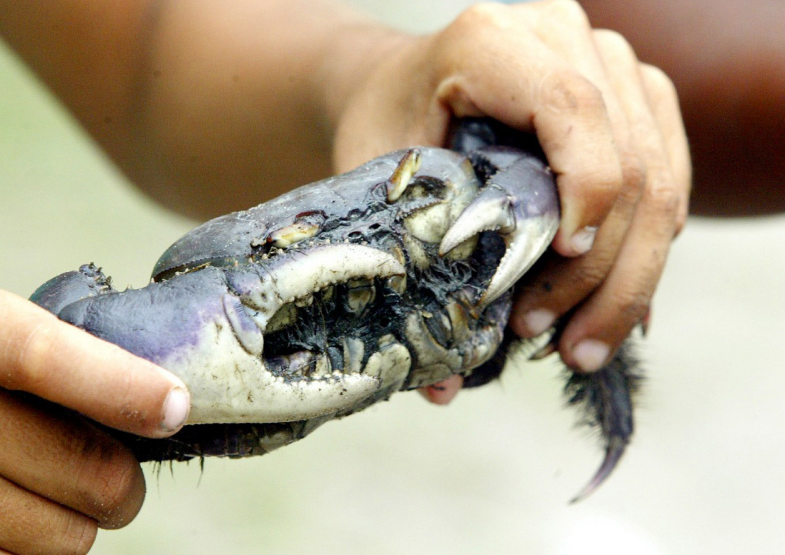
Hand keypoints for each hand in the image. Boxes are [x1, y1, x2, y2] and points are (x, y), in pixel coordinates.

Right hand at [0, 286, 189, 552]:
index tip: (174, 410)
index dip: (127, 389)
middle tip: (93, 472)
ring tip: (18, 493)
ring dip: (68, 524)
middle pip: (97, 475)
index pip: (54, 360)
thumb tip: (159, 408)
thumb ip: (57, 355)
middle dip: (116, 483)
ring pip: (70, 539)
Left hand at [331, 0, 689, 384]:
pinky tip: (607, 312)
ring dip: (629, 277)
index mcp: (493, 41)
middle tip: (554, 343)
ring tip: (577, 345)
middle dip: (602, 268)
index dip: (586, 193)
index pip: (572, 109)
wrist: (403, 88)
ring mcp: (611, 66)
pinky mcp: (638, 99)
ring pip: (663, 180)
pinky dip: (643, 254)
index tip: (560, 263)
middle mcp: (566, 37)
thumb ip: (407, 263)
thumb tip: (444, 386)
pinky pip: (670, 182)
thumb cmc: (386, 125)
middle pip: (630, 158)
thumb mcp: (379, 178)